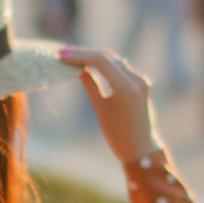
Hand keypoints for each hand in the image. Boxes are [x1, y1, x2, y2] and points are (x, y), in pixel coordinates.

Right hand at [59, 45, 163, 162]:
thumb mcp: (100, 109)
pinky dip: (104, 65)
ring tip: (73, 56)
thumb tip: (78, 68)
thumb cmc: (118, 135)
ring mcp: (141, 80)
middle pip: (107, 57)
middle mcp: (136, 79)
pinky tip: (89, 63)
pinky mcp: (141, 82)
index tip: (62, 55)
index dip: (79, 55)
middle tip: (63, 53)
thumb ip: (90, 84)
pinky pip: (120, 68)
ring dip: (93, 57)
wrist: (141, 149)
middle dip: (85, 53)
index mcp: (126, 88)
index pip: (101, 60)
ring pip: (114, 60)